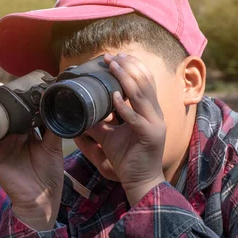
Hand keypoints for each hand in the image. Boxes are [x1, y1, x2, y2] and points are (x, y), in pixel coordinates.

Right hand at [0, 90, 63, 230]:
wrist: (40, 200)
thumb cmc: (49, 176)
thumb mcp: (53, 148)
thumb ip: (52, 129)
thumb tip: (54, 108)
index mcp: (27, 134)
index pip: (20, 113)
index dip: (18, 101)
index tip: (17, 85)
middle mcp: (13, 138)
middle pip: (4, 115)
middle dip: (0, 102)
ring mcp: (1, 146)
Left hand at [86, 53, 165, 204]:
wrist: (139, 181)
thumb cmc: (127, 157)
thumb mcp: (110, 135)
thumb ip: (100, 121)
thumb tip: (83, 110)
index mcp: (148, 111)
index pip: (143, 82)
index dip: (131, 67)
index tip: (115, 56)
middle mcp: (154, 114)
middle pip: (144, 83)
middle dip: (127, 67)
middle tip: (110, 56)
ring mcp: (155, 124)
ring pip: (141, 95)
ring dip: (125, 78)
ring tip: (113, 66)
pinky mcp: (150, 136)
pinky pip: (136, 118)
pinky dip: (124, 107)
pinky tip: (114, 96)